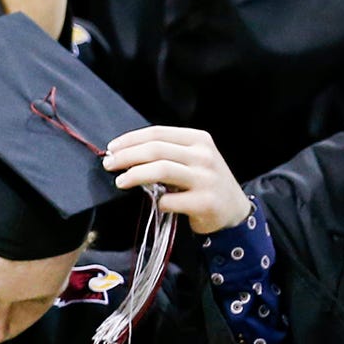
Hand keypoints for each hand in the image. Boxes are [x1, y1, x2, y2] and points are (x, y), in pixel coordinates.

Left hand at [104, 125, 248, 232]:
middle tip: (109, 164)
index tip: (111, 148)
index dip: (130, 139)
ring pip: (161, 170)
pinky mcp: (206, 202)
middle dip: (126, 156)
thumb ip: (168, 153)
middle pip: (156, 150)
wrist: (234, 210)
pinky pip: (171, 199)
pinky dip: (159, 201)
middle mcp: (204, 155)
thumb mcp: (193, 159)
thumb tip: (125, 154)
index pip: (157, 133)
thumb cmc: (205, 182)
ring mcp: (206, 178)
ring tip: (120, 182)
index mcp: (199, 139)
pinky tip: (156, 203)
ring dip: (135, 175)